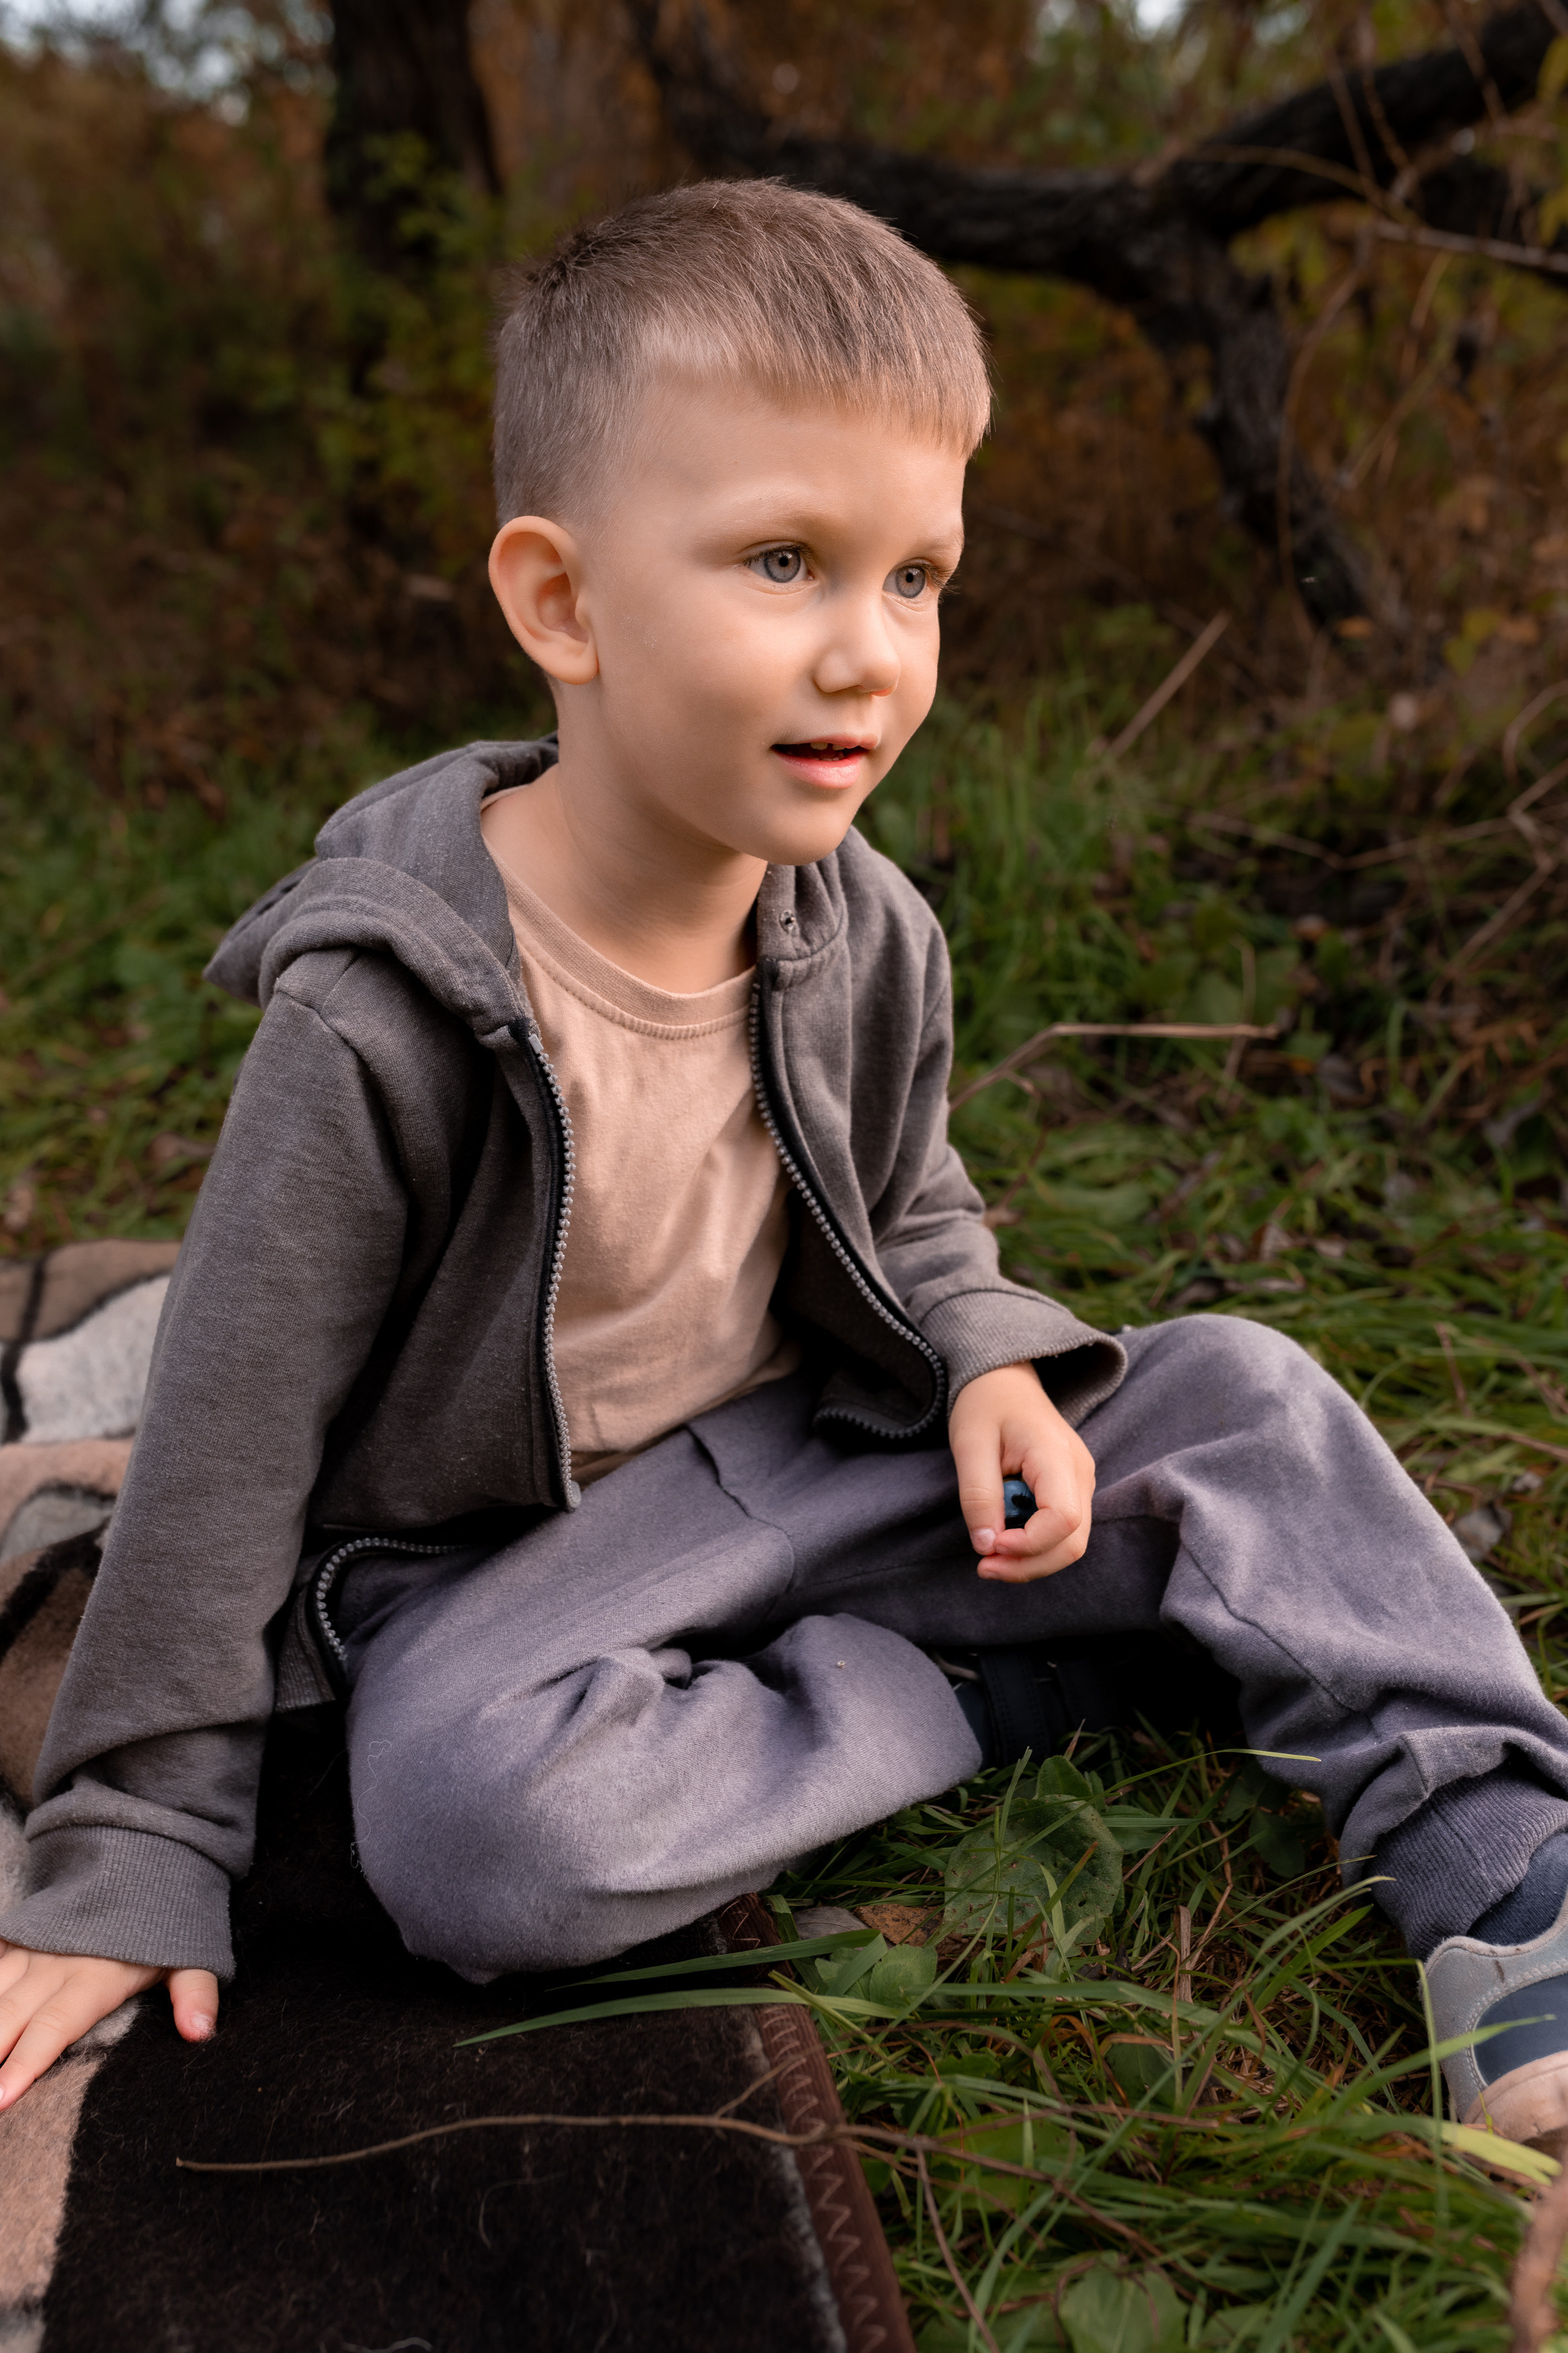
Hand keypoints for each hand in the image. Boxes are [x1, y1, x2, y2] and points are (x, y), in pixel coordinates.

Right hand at [0, 1939, 217, 2108]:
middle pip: (11, 2018)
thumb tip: (199, 2033)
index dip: (27, 2063)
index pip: (56, 2026)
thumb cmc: (165, 1919)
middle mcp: (55, 1965)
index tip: (2, 2099)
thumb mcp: (191, 1953)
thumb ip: (195, 1993)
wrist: (143, 1857)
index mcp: (96, 1976)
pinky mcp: (18, 1937)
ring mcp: (32, 1950)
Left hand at [948, 1360, 1095, 1582]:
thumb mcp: (969, 1443)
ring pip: (1070, 1544)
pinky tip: (1004, 1538)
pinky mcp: (1072, 1491)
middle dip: (1029, 1565)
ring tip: (989, 1554)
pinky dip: (1034, 1547)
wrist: (1005, 1381)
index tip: (989, 1545)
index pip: (1063, 1519)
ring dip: (1031, 1560)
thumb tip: (986, 1545)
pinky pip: (1062, 1532)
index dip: (1029, 1544)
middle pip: (1073, 1542)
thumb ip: (978, 1495)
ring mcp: (1081, 1483)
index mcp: (1056, 1455)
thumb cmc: (986, 1406)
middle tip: (984, 1566)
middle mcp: (1080, 1473)